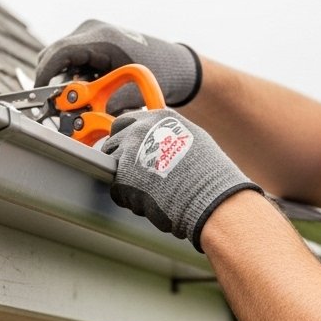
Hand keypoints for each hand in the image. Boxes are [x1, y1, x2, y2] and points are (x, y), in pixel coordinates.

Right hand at [35, 20, 201, 107]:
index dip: (44, 75)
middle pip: (54, 55)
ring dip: (62, 81)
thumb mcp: (130, 92)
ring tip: (75, 103)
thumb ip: (102, 106)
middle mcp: (92, 31)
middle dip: (51, 82)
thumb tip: (77, 120)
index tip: (39, 97)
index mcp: (101, 37)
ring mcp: (90, 35)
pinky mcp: (91, 44)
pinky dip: (71, 78)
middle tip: (55, 107)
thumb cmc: (159, 72)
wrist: (175, 64)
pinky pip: (70, 61)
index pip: (60, 52)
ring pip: (60, 59)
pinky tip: (85, 93)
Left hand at [102, 110, 260, 250]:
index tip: (130, 151)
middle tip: (135, 174)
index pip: (125, 122)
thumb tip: (159, 141)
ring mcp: (128, 154)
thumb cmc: (208, 173)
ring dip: (125, 180)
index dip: (126, 139)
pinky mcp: (122, 179)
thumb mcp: (192, 139)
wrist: (208, 196)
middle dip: (120, 158)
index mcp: (157, 119)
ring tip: (148, 190)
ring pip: (112, 167)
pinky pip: (117, 191)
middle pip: (112, 143)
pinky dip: (129, 200)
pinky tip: (150, 202)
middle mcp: (139, 131)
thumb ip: (168, 136)